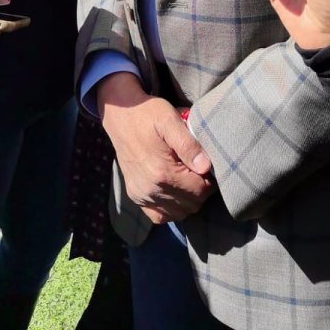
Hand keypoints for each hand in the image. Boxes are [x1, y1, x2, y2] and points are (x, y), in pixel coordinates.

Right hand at [98, 72, 214, 223]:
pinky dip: (172, 208)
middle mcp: (150, 189)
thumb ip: (189, 144)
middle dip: (200, 190)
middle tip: (199, 170)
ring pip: (177, 214)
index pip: (199, 192)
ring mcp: (141, 195)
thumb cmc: (148, 114)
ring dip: (188, 200)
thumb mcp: (170, 120)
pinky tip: (175, 190)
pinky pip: (159, 215)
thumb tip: (206, 167)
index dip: (209, 181)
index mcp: (161, 172)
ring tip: (188, 178)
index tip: (208, 166)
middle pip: (190, 205)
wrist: (120, 115)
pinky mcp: (135, 196)